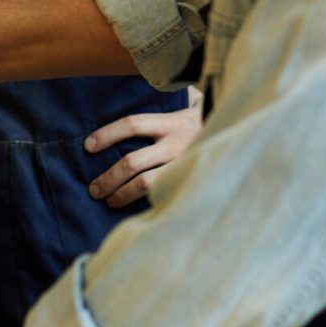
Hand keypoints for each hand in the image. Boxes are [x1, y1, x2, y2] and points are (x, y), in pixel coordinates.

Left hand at [85, 103, 201, 208]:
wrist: (238, 135)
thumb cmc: (198, 128)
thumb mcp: (179, 116)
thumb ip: (155, 125)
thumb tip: (117, 138)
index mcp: (171, 123)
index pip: (132, 124)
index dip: (107, 134)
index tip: (88, 146)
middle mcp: (177, 144)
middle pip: (133, 161)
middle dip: (109, 177)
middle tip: (93, 189)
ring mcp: (185, 164)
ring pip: (147, 184)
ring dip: (122, 194)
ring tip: (108, 201)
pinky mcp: (192, 181)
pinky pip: (164, 195)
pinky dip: (145, 204)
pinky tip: (133, 210)